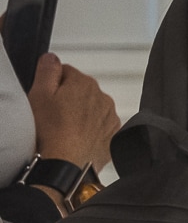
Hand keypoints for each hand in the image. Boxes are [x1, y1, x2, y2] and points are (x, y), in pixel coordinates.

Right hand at [28, 54, 119, 170]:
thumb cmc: (49, 130)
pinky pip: (100, 126)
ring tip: (63, 129)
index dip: (52, 84)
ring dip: (80, 114)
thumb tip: (52, 57)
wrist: (66, 164)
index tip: (45, 98)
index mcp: (85, 83)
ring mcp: (110, 117)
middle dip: (67, 99)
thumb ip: (47, 71)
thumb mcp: (39, 95)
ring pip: (92, 108)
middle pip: (80, 90)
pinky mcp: (113, 135)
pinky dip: (90, 130)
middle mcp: (103, 97)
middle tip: (52, 116)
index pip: (66, 72)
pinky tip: (76, 138)